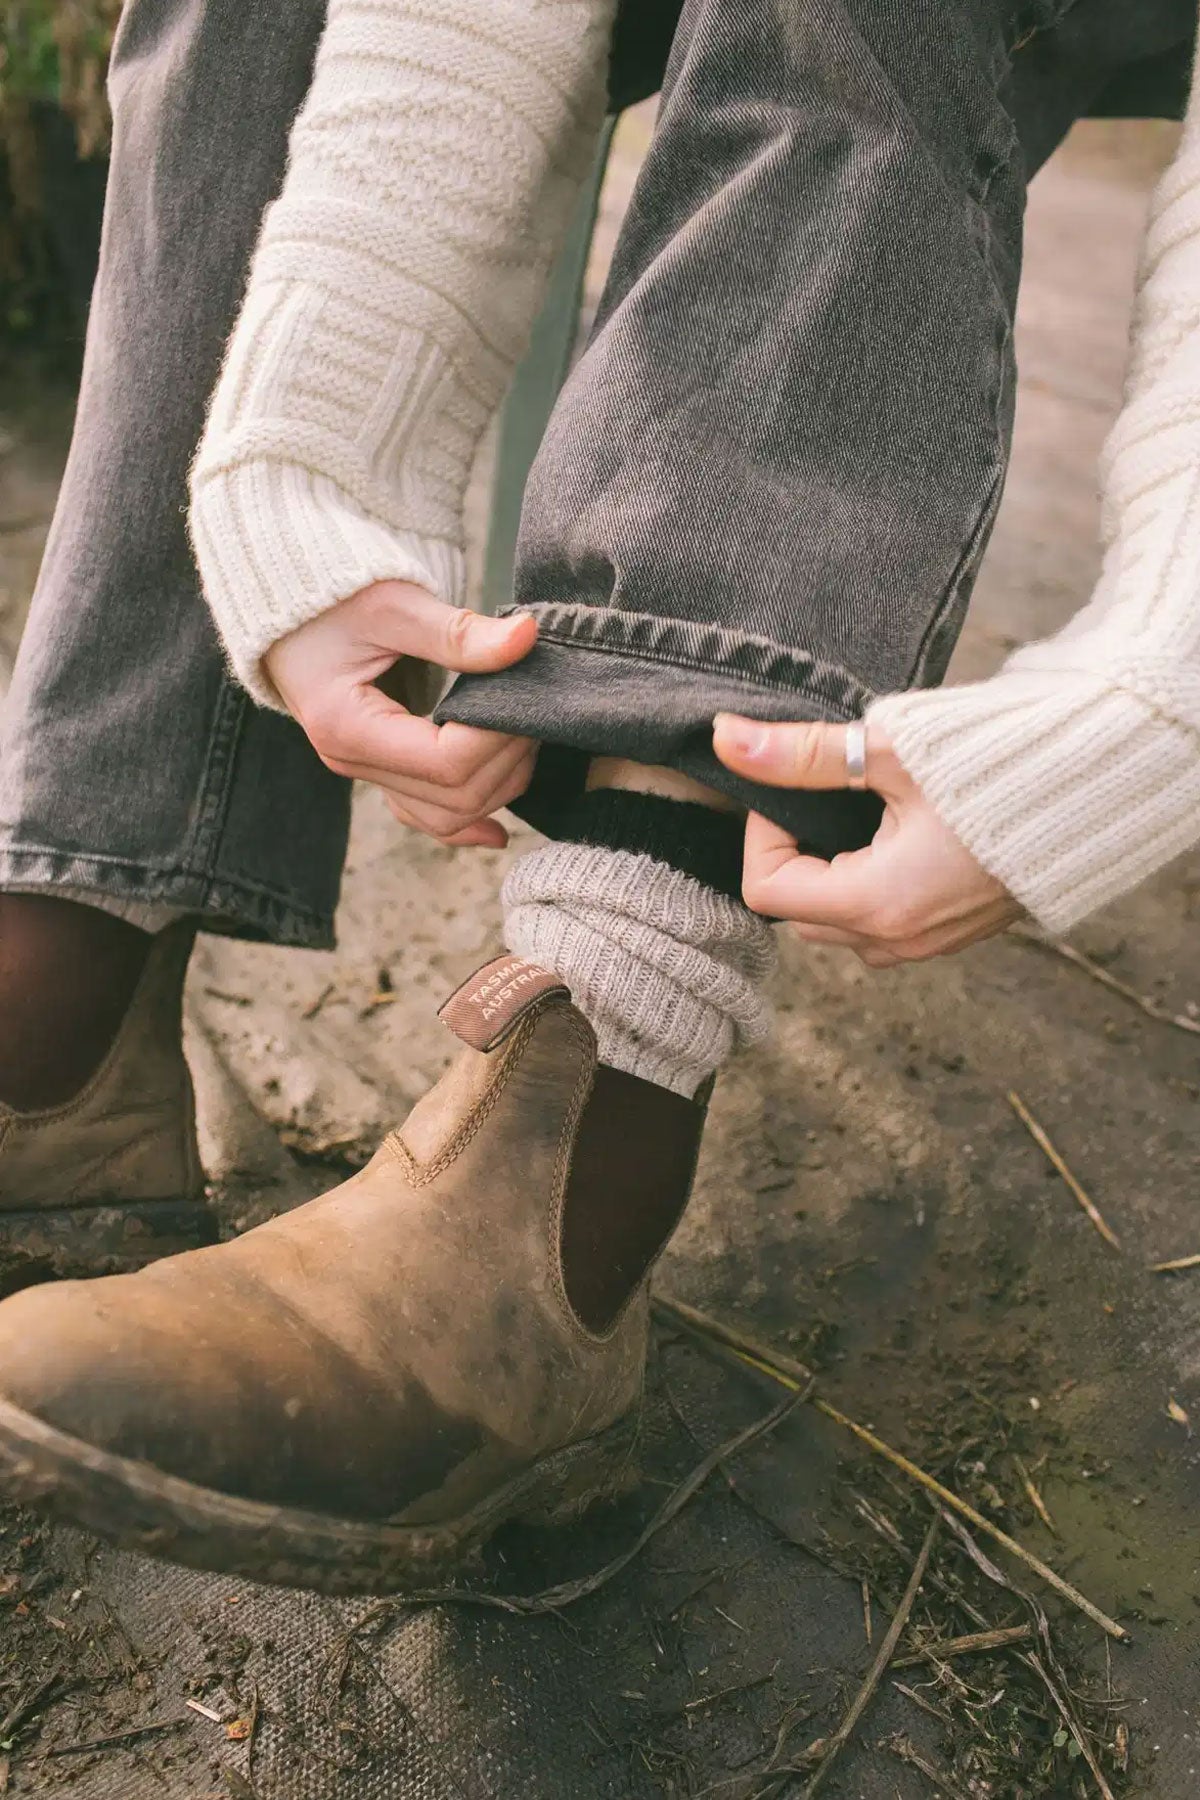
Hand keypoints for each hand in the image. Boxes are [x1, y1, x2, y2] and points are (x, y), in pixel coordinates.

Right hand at [265, 582, 538, 847]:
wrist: (291, 611)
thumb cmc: (333, 599)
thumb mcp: (395, 605)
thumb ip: (459, 632)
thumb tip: (527, 637)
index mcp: (347, 725)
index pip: (445, 762)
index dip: (496, 738)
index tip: (522, 695)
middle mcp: (352, 762)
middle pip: (453, 799)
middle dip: (508, 760)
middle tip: (536, 709)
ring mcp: (365, 773)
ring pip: (446, 817)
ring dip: (498, 786)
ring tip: (527, 734)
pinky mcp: (381, 771)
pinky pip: (427, 815)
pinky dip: (467, 820)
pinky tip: (500, 832)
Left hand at [712, 714, 1020, 965]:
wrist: (1103, 783)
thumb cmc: (1001, 765)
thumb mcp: (893, 751)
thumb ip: (803, 753)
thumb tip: (726, 739)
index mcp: (877, 904)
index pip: (766, 890)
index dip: (761, 833)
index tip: (790, 786)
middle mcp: (899, 940)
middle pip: (799, 912)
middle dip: (793, 854)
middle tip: (822, 793)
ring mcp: (932, 944)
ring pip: (840, 924)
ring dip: (831, 873)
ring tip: (860, 809)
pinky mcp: (959, 932)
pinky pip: (885, 924)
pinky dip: (871, 884)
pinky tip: (899, 829)